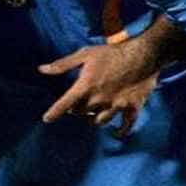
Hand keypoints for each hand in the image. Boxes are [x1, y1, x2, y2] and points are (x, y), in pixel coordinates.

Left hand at [39, 38, 160, 136]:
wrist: (144, 54)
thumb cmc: (111, 53)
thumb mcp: (84, 54)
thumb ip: (62, 64)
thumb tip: (41, 69)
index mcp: (85, 86)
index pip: (65, 103)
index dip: (54, 112)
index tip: (46, 120)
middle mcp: (99, 99)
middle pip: (82, 112)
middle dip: (78, 109)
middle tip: (79, 103)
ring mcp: (116, 105)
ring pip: (99, 120)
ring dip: (94, 118)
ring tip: (93, 113)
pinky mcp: (132, 108)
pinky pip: (125, 125)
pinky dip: (120, 131)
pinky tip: (116, 132)